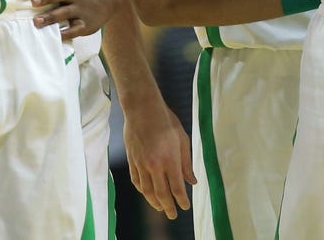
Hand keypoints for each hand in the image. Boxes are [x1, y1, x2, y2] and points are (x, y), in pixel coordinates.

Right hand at [123, 100, 194, 218]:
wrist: (142, 108)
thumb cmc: (166, 121)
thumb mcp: (182, 139)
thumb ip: (186, 162)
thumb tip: (192, 181)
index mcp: (170, 159)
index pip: (177, 188)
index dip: (181, 200)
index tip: (185, 206)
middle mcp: (154, 165)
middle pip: (161, 194)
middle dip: (168, 207)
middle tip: (173, 215)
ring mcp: (141, 163)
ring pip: (147, 190)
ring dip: (154, 202)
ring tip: (160, 208)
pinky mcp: (132, 160)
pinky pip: (136, 181)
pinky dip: (142, 190)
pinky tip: (146, 193)